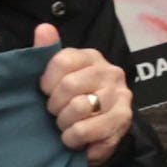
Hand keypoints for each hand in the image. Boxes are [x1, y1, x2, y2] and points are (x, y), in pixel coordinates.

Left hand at [36, 26, 130, 163]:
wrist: (97, 128)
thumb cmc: (70, 98)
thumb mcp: (54, 75)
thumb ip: (46, 51)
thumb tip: (44, 28)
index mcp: (91, 57)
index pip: (62, 60)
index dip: (47, 82)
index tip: (45, 92)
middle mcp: (110, 72)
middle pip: (69, 85)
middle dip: (54, 105)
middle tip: (55, 113)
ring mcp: (120, 95)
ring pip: (80, 108)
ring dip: (64, 123)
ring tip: (65, 126)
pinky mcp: (123, 119)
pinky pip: (89, 130)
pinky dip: (74, 138)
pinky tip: (74, 139)